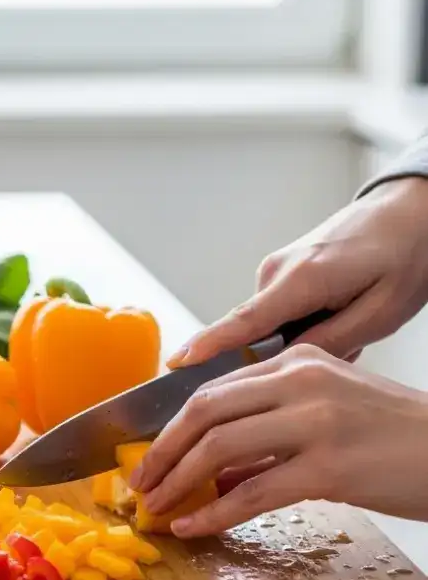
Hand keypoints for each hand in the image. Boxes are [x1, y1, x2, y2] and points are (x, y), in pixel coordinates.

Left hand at [130, 344, 427, 536]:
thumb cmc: (400, 441)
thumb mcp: (332, 413)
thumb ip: (273, 427)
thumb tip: (212, 468)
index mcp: (300, 362)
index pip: (213, 388)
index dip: (170, 424)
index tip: (145, 453)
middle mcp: (303, 382)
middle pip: (204, 410)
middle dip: (161, 450)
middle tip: (139, 482)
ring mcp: (316, 422)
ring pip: (219, 447)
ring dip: (177, 480)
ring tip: (156, 507)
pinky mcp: (331, 467)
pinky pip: (253, 492)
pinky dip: (214, 512)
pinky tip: (192, 526)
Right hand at [169, 177, 427, 367]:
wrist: (413, 211)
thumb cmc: (407, 253)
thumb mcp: (383, 312)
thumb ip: (332, 343)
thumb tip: (286, 368)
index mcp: (302, 278)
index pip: (243, 321)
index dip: (208, 345)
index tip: (176, 363)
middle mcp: (277, 271)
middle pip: (255, 334)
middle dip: (287, 355)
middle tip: (348, 343)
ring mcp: (275, 269)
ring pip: (272, 326)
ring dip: (305, 337)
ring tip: (353, 321)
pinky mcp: (280, 272)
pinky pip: (280, 312)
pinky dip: (305, 323)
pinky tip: (342, 311)